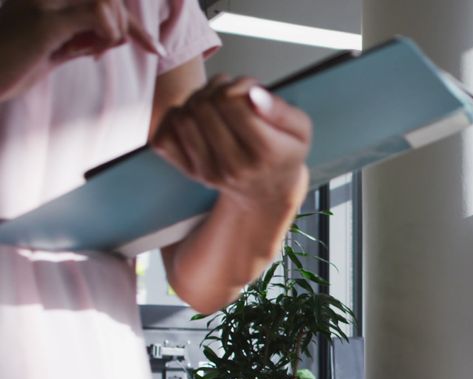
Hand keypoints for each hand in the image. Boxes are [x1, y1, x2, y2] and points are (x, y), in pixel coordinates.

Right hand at [0, 0, 163, 101]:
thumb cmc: (10, 67)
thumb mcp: (54, 49)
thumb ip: (82, 36)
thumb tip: (119, 34)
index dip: (131, 21)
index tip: (155, 48)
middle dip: (127, 27)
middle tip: (121, 52)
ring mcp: (43, 1)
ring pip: (107, 3)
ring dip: (115, 31)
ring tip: (91, 53)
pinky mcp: (44, 19)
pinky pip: (98, 15)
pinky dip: (108, 36)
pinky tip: (90, 53)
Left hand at [151, 75, 312, 214]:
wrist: (268, 192)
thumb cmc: (284, 153)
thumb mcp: (301, 131)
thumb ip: (281, 109)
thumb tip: (252, 93)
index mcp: (266, 153)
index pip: (232, 101)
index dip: (237, 84)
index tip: (248, 89)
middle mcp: (235, 167)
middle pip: (205, 106)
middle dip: (215, 89)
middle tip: (229, 91)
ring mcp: (209, 172)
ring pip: (183, 117)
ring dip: (196, 100)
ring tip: (214, 102)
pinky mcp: (191, 173)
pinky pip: (164, 137)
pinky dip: (175, 120)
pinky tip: (196, 119)